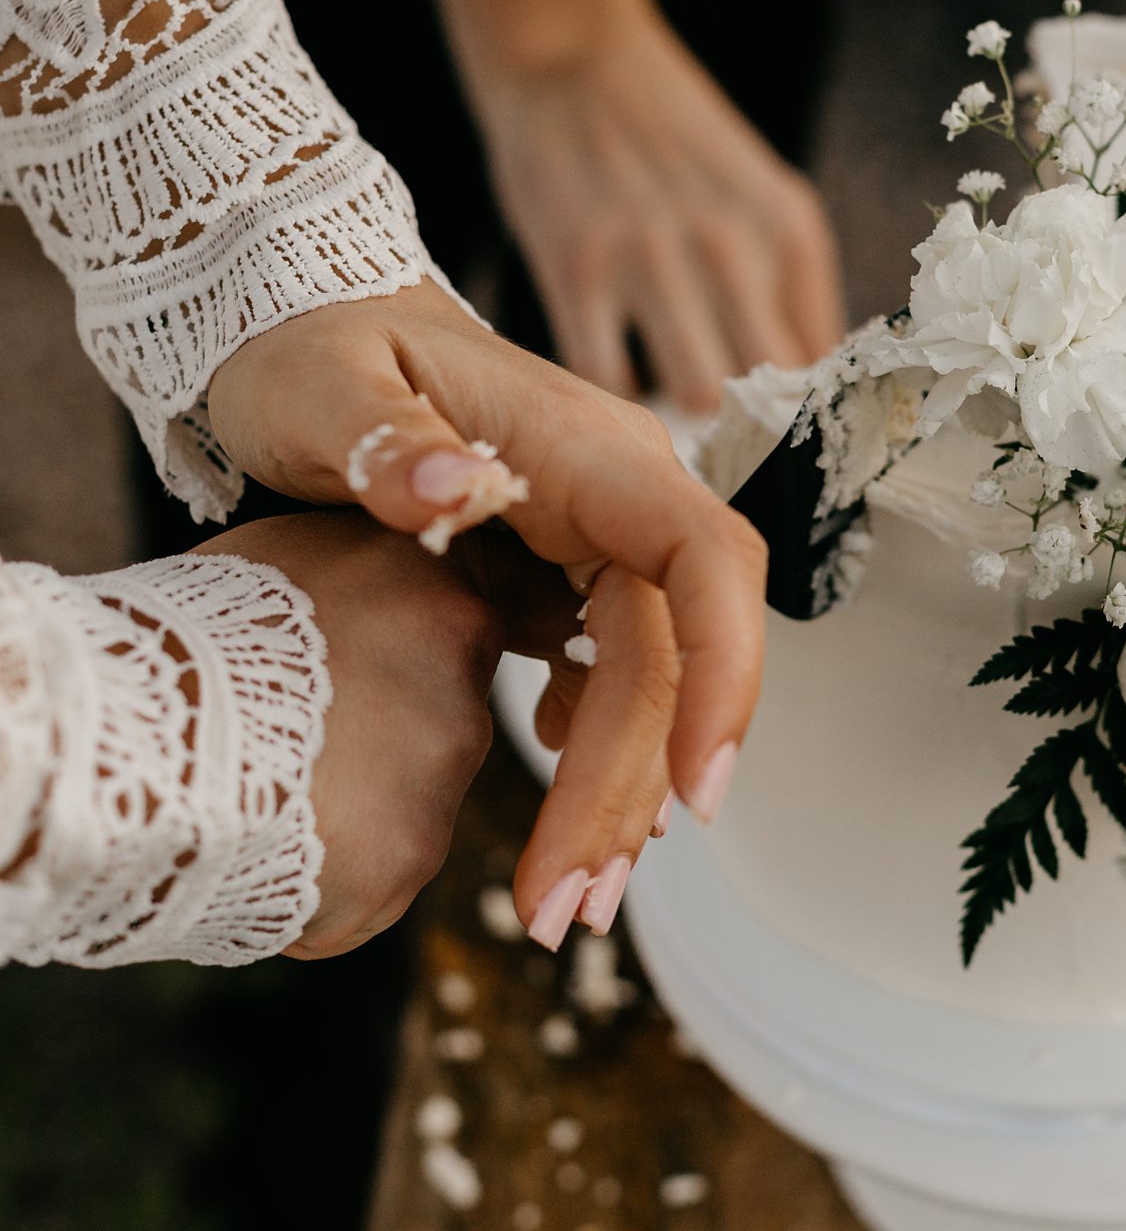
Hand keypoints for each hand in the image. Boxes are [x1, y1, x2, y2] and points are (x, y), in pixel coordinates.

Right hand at [199, 510, 600, 957]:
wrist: (130, 734)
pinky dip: (332, 876)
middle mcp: (462, 674)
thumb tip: (393, 596)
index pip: (491, 616)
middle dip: (384, 738)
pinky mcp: (409, 857)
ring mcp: (443, 770)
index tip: (388, 671)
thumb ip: (371, 580)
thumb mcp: (288, 562)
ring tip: (259, 787)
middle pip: (446, 718)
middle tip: (288, 737)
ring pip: (414, 802)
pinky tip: (262, 844)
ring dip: (354, 808)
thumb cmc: (186, 636)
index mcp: (439, 588)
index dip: (436, 652)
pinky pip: (379, 878)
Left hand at [208, 284, 765, 934]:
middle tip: (565, 906)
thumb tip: (462, 487)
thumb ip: (387, 438)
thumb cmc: (308, 347)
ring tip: (561, 898)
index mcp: (586, 448)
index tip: (697, 790)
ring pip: (646, 680)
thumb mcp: (321, 388)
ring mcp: (596, 533)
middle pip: (670, 656)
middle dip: (634, 786)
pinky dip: (590, 751)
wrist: (296, 324)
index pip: (705, 560)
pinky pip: (609, 670)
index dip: (724, 672)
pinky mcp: (565, 567)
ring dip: (616, 792)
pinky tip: (554, 803)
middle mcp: (615, 493)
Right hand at [427, 0, 846, 411]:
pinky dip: (609, 387)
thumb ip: (785, 281)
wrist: (572, 54)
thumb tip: (805, 383)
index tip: (773, 419)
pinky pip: (607, 375)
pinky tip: (608, 362)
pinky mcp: (577, 266)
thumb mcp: (755, 191)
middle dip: (747, 420)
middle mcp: (733, 242)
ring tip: (661, 392)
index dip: (801, 406)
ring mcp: (654, 256)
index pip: (822, 361)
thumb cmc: (668, 136)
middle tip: (718, 427)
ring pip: (698, 392)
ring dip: (679, 410)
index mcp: (788, 226)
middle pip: (769, 388)